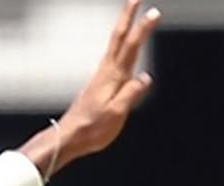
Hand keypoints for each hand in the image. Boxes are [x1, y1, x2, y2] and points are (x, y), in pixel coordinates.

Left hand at [18, 0, 160, 177]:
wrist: (69, 136)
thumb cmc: (93, 129)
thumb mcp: (116, 115)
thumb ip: (131, 95)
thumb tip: (146, 77)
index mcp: (113, 77)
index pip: (131, 47)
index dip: (143, 29)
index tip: (154, 12)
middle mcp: (106, 71)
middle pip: (118, 37)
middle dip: (128, 15)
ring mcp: (101, 76)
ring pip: (114, 44)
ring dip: (123, 26)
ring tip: (130, 14)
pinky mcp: (98, 83)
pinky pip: (112, 56)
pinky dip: (119, 43)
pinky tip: (121, 47)